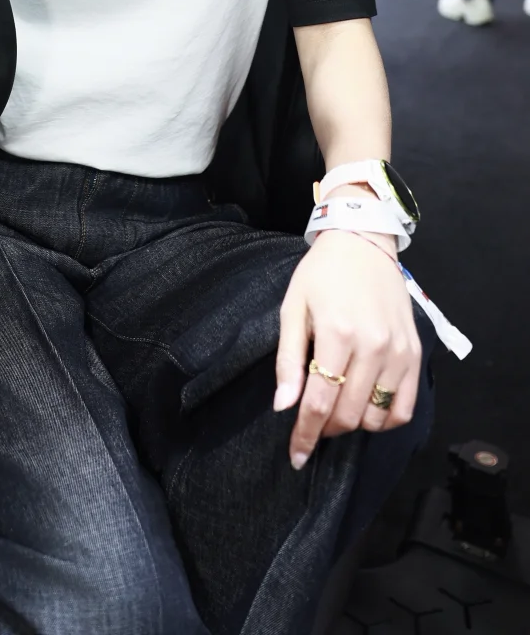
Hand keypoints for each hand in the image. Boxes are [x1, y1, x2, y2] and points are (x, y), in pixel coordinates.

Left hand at [273, 229, 421, 469]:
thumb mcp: (293, 308)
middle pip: (348, 414)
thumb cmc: (321, 274)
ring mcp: (399, 352)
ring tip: (336, 410)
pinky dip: (385, 419)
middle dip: (325, 429)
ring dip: (354, 424)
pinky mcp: (415, 354)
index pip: (320, 402)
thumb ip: (288, 359)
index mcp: (337, 333)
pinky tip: (366, 410)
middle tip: (311, 424)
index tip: (296, 456)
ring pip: (376, 416)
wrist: (362, 243)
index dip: (305, 435)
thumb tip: (283, 406)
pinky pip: (405, 407)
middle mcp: (373, 346)